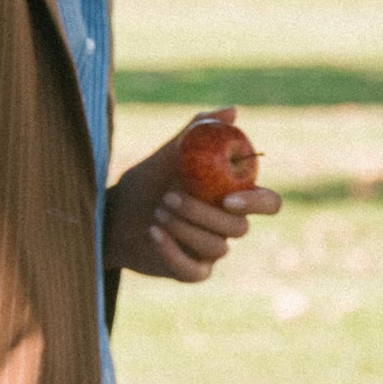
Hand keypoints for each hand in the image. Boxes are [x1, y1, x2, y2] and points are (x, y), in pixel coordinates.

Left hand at [103, 107, 282, 283]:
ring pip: (218, 247)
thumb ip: (199, 131)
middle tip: (169, 197)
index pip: (268, 203)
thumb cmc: (147, 182)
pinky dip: (174, 252)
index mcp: (234, 197)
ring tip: (157, 212)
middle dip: (204, 213)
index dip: (257, 203)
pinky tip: (153, 233)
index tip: (228, 198)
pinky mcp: (192, 271)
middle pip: (239, 227)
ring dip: (186, 228)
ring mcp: (212, 251)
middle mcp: (228, 225)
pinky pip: (195, 271)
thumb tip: (233, 112)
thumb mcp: (169, 153)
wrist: (114, 214)